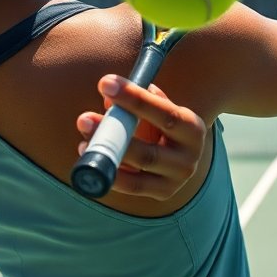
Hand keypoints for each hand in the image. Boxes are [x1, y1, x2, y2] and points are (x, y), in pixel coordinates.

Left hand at [76, 76, 207, 200]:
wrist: (183, 151)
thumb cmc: (164, 121)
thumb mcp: (160, 106)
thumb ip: (138, 99)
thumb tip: (108, 97)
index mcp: (192, 129)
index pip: (165, 114)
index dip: (134, 99)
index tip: (106, 83)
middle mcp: (188, 160)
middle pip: (148, 152)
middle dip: (114, 136)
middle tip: (84, 118)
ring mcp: (175, 181)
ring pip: (136, 173)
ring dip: (106, 157)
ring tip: (83, 140)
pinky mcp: (161, 193)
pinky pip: (130, 186)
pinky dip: (109, 173)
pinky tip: (89, 157)